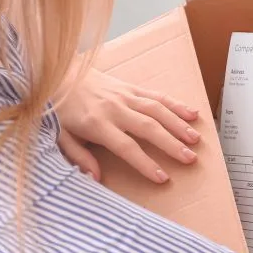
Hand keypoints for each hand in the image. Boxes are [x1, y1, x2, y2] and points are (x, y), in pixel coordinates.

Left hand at [54, 68, 200, 183]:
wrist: (58, 75)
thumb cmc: (60, 110)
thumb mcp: (61, 137)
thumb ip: (78, 157)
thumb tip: (94, 178)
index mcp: (96, 124)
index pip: (126, 147)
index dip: (145, 163)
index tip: (162, 177)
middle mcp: (115, 109)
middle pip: (148, 128)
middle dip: (171, 144)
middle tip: (189, 158)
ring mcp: (125, 96)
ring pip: (157, 110)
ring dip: (178, 125)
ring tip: (195, 139)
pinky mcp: (131, 87)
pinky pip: (156, 95)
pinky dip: (176, 104)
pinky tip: (192, 113)